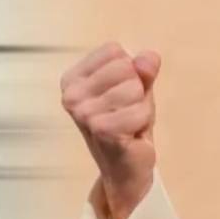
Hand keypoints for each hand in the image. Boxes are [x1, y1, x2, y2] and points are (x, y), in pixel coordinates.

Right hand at [60, 42, 161, 218]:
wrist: (125, 167)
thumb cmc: (127, 121)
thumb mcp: (137, 86)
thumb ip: (144, 68)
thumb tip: (148, 59)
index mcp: (73, 79)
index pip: (114, 51)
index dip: (129, 70)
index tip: (120, 93)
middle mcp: (71, 94)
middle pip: (125, 67)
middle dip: (136, 89)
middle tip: (126, 111)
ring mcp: (83, 113)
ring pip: (134, 87)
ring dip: (140, 107)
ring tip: (128, 122)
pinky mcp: (100, 129)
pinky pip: (140, 110)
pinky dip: (142, 121)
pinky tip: (130, 134)